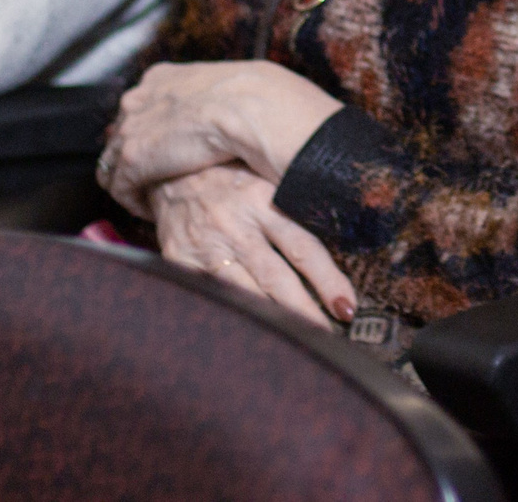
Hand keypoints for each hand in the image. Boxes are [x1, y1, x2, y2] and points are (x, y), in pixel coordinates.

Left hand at [104, 60, 345, 197]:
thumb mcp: (232, 87)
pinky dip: (133, 201)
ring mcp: (131, 126)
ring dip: (131, 183)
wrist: (253, 108)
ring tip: (152, 201)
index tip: (168, 154)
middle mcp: (139, 97)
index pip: (141, 108)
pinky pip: (119, 187)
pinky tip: (152, 211)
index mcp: (163, 77)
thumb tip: (232, 111)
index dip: (152, 134)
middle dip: (136, 157)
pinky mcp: (131, 157)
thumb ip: (216, 99)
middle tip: (156, 181)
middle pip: (121, 133)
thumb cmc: (260, 99)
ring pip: (113, 162)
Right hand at [141, 163, 357, 327]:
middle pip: (277, 278)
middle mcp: (236, 225)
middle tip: (328, 338)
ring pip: (244, 293)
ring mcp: (207, 246)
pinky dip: (231, 316)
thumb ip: (292, 204)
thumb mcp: (262, 179)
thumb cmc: (228, 178)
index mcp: (263, 200)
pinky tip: (249, 336)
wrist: (170, 172)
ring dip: (272, 322)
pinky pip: (211, 295)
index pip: (303, 248)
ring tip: (296, 345)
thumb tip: (344, 236)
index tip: (347, 307)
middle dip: (305, 312)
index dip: (327, 280)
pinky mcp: (180, 260)